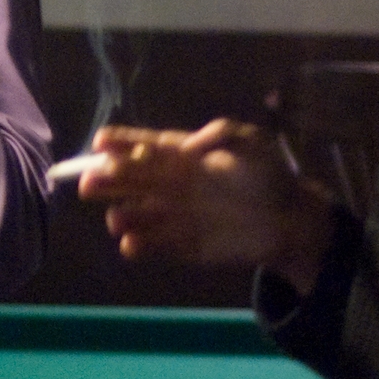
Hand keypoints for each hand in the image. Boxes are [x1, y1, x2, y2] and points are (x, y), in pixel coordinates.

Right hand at [74, 119, 334, 291]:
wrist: (290, 221)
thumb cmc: (269, 176)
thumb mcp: (252, 141)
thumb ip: (221, 134)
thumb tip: (189, 147)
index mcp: (180, 155)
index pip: (143, 146)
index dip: (120, 143)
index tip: (100, 143)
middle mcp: (169, 184)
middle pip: (127, 179)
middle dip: (105, 179)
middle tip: (88, 182)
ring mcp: (171, 215)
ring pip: (133, 214)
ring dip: (120, 215)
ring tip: (117, 218)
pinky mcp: (180, 245)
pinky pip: (151, 245)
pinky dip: (137, 245)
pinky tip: (131, 243)